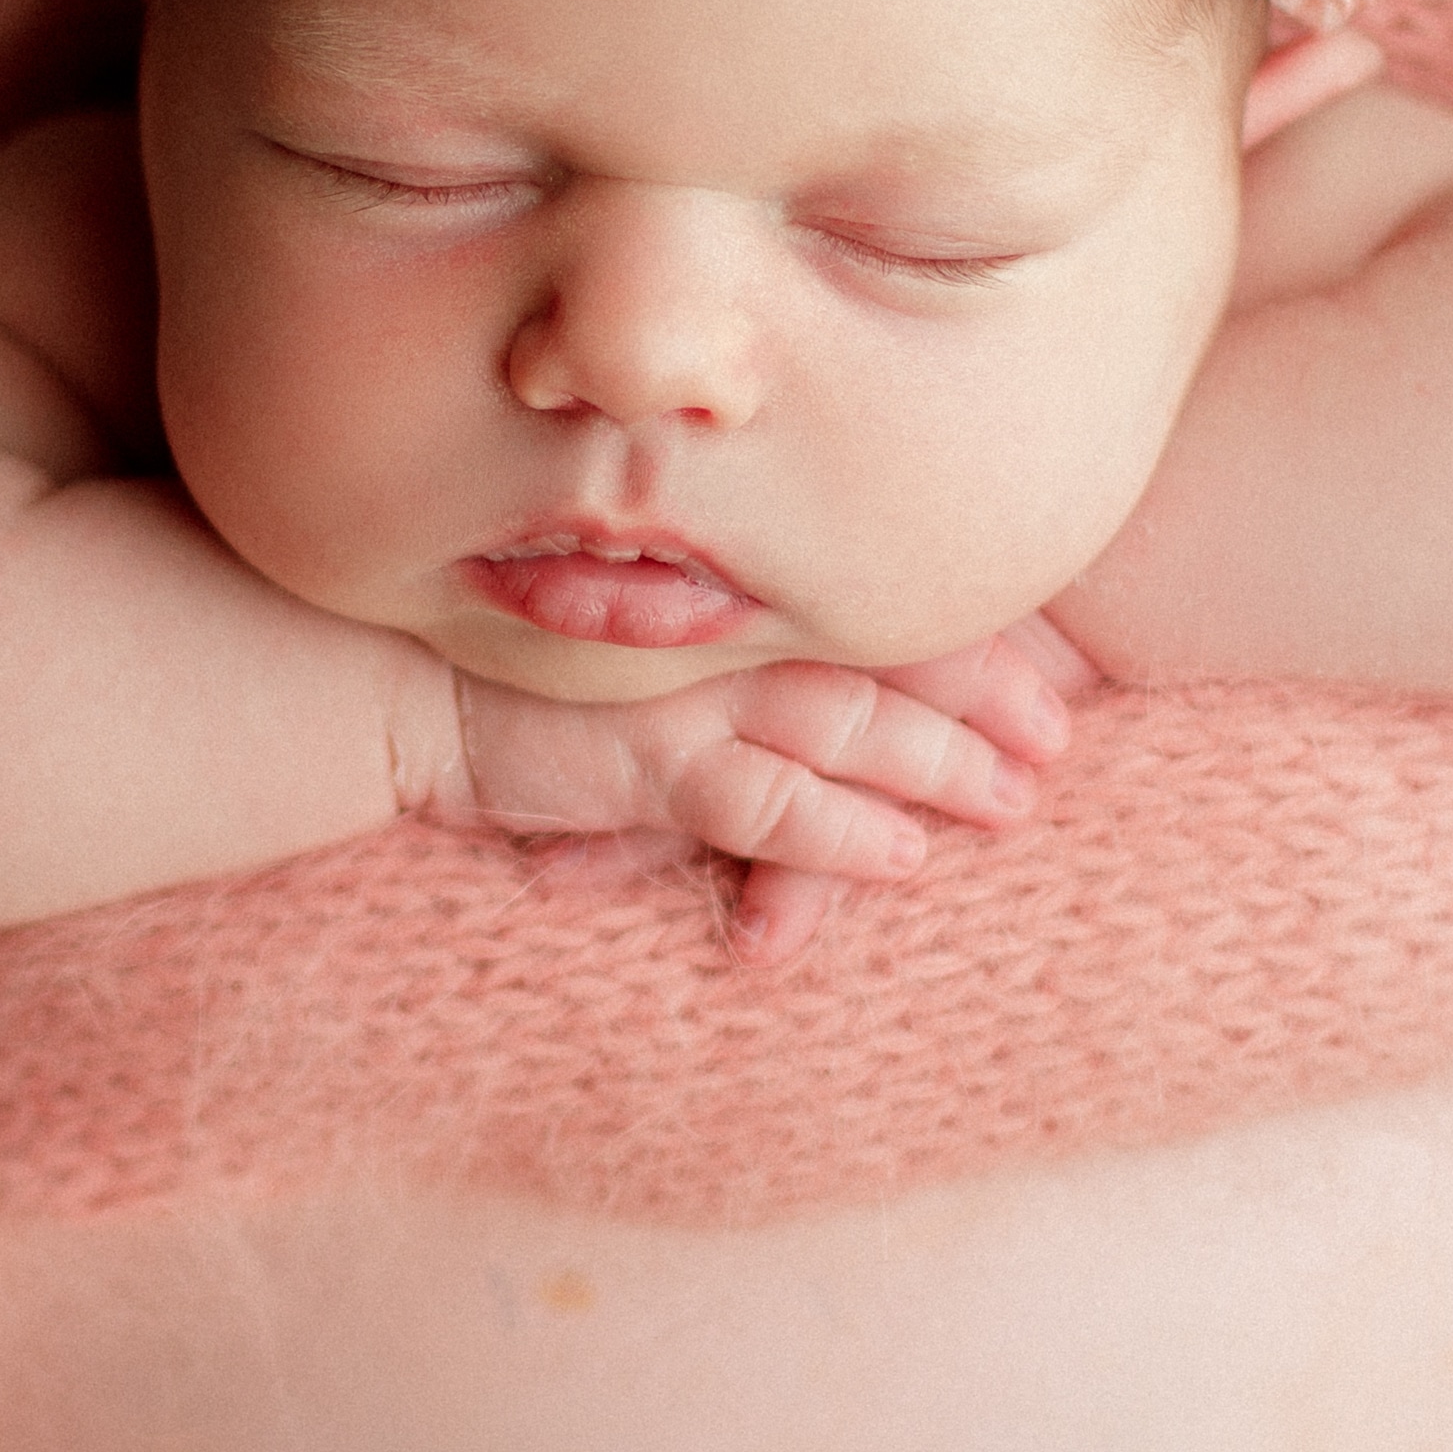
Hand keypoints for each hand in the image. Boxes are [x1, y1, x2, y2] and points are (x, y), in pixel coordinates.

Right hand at [430, 630, 1083, 951]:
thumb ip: (712, 639)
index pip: (876, 608)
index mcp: (731, 592)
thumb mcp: (628, 633)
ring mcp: (690, 696)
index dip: (970, 643)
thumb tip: (799, 670)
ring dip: (938, 767)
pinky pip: (769, 806)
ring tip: (1013, 804)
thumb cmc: (507, 660)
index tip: (1049, 674)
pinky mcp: (649, 764)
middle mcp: (724, 631)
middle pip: (885, 660)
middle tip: (1060, 745)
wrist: (393, 683)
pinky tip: (905, 859)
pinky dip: (842, 833)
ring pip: (849, 726)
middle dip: (983, 704)